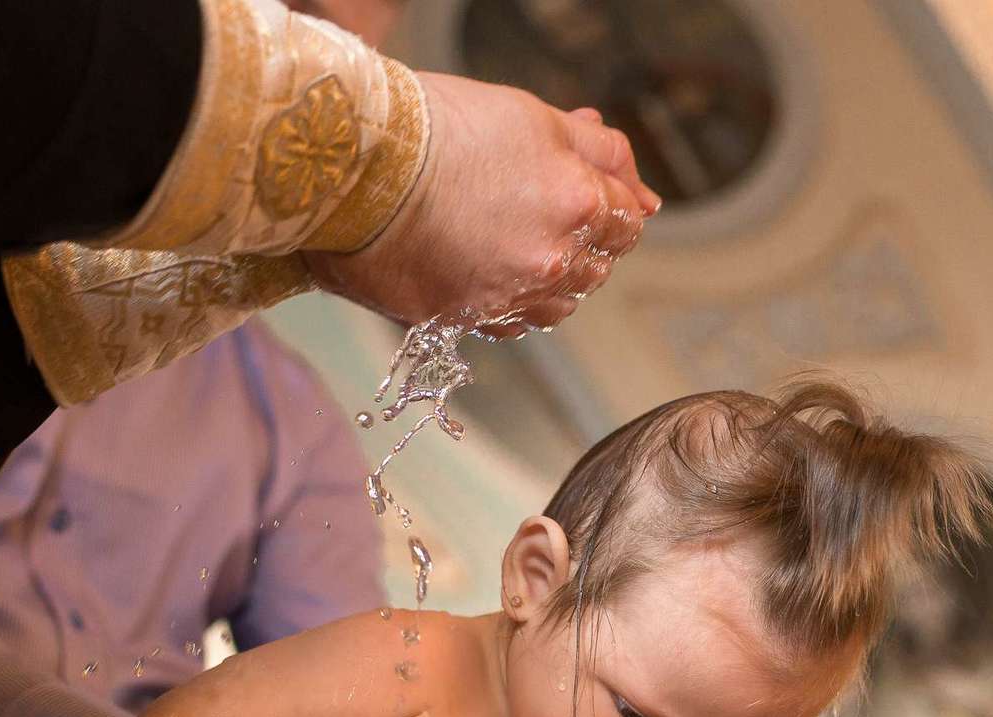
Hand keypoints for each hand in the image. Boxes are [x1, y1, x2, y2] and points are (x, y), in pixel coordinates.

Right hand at [305, 75, 660, 334]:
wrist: (349, 166)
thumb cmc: (435, 129)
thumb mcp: (531, 116)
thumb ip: (598, 153)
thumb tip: (642, 191)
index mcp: (579, 204)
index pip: (627, 218)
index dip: (614, 201)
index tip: (594, 192)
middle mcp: (552, 262)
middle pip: (598, 265)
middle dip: (585, 239)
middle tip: (544, 207)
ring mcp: (508, 297)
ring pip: (559, 303)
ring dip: (552, 278)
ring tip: (514, 241)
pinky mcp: (463, 319)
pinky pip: (510, 324)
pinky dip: (511, 303)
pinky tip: (487, 272)